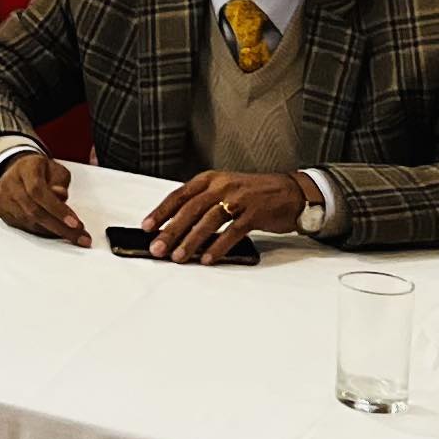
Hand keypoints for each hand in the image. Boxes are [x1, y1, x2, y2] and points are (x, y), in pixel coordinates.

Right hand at [0, 146, 86, 245]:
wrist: (17, 170)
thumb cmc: (40, 170)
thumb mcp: (55, 169)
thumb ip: (59, 182)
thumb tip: (61, 196)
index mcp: (25, 168)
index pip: (38, 190)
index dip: (56, 208)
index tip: (75, 222)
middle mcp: (10, 183)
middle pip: (33, 210)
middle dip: (60, 227)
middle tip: (80, 237)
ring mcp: (4, 199)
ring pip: (29, 222)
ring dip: (54, 232)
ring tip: (74, 237)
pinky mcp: (4, 213)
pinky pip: (25, 227)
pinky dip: (44, 233)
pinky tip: (57, 234)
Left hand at [142, 168, 307, 261]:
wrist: (291, 192)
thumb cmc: (253, 194)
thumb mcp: (224, 190)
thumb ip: (202, 204)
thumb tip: (176, 228)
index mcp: (210, 179)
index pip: (179, 195)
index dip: (161, 212)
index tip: (146, 227)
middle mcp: (222, 186)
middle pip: (189, 209)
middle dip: (170, 231)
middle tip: (157, 248)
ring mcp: (238, 199)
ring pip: (208, 221)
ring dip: (191, 241)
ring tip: (178, 257)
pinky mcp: (254, 213)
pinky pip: (232, 232)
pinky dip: (218, 247)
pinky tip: (207, 258)